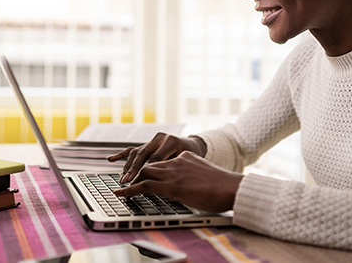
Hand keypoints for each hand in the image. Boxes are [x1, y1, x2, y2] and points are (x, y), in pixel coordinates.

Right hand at [107, 132, 206, 183]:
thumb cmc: (193, 158)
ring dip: (128, 166)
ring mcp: (153, 140)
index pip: (155, 158)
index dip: (147, 171)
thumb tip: (163, 184)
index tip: (140, 184)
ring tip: (123, 178)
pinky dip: (121, 155)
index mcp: (172, 141)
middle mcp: (161, 138)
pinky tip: (110, 159)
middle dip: (134, 169)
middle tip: (127, 181)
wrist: (194, 146)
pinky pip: (133, 149)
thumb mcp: (188, 163)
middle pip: (143, 154)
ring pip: (137, 152)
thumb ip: (175, 170)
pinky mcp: (148, 144)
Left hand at [113, 151, 242, 212]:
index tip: (140, 173)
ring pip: (144, 171)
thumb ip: (190, 176)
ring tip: (120, 188)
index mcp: (185, 157)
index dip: (149, 167)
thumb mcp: (202, 175)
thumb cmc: (223, 186)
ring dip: (130, 180)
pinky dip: (130, 189)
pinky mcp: (171, 184)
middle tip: (125, 180)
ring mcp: (173, 171)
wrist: (231, 187)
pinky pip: (145, 185)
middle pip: (149, 162)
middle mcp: (177, 160)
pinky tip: (122, 193)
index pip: (161, 160)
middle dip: (135, 171)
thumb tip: (184, 187)